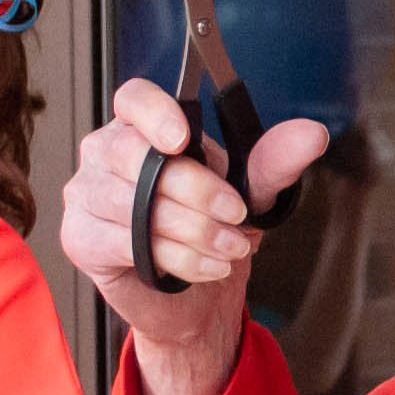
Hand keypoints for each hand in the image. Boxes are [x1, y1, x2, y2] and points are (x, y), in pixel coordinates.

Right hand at [55, 80, 331, 394]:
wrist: (196, 296)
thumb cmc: (208, 228)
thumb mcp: (251, 191)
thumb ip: (274, 161)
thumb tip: (312, 135)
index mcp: (141, 127)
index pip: (133, 99)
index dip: (154, 113)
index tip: (182, 139)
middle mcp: (104, 153)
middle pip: (135, 156)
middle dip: (196, 190)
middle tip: (235, 212)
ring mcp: (86, 194)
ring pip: (135, 205)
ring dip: (196, 231)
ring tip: (231, 246)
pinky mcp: (81, 238)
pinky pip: (130, 243)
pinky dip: (181, 258)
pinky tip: (209, 265)